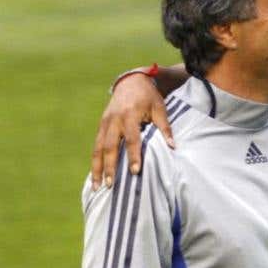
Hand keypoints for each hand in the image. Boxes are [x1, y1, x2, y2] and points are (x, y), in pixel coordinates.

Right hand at [90, 73, 172, 188]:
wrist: (131, 81)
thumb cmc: (149, 97)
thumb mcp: (160, 108)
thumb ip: (165, 128)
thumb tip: (173, 146)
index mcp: (129, 115)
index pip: (132, 139)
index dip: (133, 156)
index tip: (135, 171)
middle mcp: (114, 120)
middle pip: (110, 147)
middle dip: (109, 167)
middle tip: (111, 185)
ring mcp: (105, 123)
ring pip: (97, 148)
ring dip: (96, 168)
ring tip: (98, 186)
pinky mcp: (101, 125)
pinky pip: (96, 145)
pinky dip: (95, 160)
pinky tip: (95, 175)